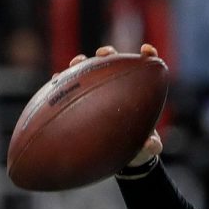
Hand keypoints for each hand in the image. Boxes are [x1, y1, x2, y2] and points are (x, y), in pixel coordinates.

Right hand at [60, 44, 163, 167]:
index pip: (144, 67)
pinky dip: (63, 82)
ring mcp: (97, 91)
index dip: (147, 55)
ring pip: (89, 70)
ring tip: (77, 62)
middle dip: (108, 53)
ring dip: (82, 62)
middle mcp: (117, 87)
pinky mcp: (79, 100)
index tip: (146, 50)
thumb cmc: (136, 147)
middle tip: (105, 54)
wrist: (117, 157)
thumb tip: (151, 143)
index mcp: (138, 92)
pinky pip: (69, 88)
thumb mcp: (146, 149)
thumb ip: (152, 147)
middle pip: (113, 62)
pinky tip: (56, 79)